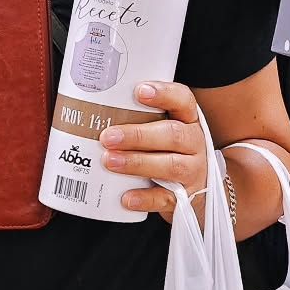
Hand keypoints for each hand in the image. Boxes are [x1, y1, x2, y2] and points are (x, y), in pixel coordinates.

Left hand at [100, 81, 208, 224]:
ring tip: (110, 161)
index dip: (164, 94)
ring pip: (170, 166)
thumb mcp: (164, 131)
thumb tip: (90, 112)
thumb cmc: (170, 153)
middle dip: (138, 135)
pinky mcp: (185, 198)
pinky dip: (145, 198)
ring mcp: (193, 172)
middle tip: (108, 137)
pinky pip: (166, 198)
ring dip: (138, 163)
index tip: (139, 91)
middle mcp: (194, 144)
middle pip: (173, 134)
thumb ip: (139, 120)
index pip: (183, 100)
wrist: (198, 192)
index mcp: (188, 121)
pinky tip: (126, 197)